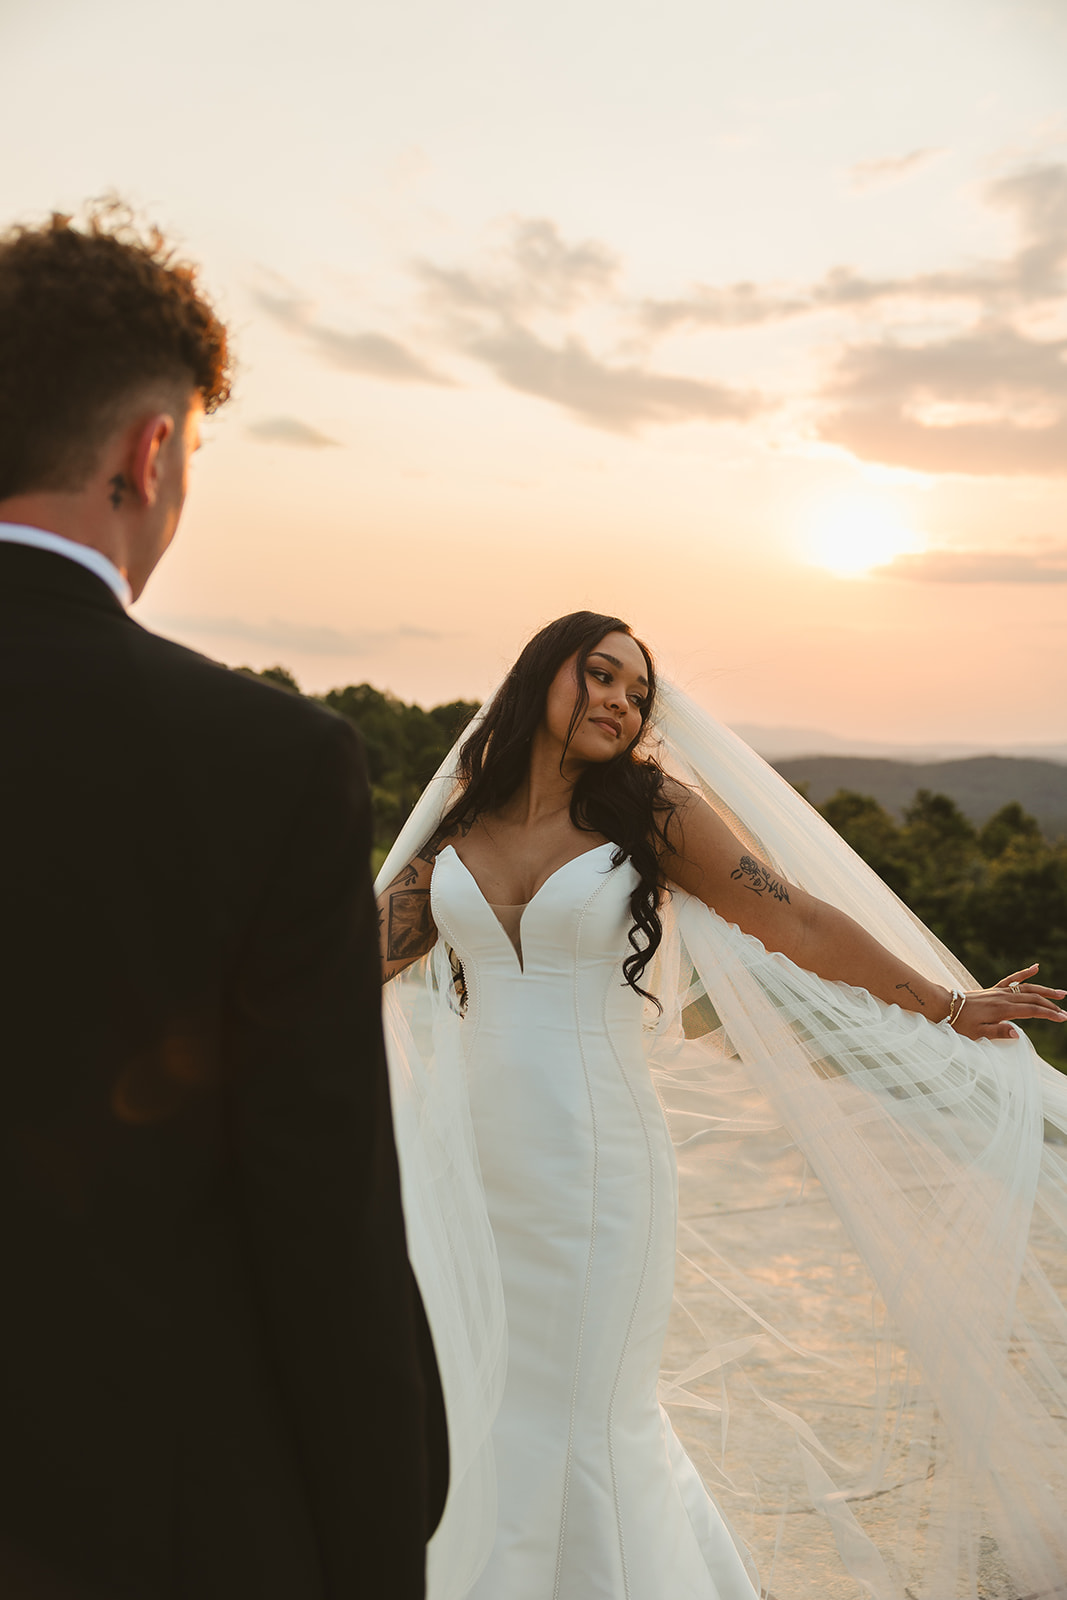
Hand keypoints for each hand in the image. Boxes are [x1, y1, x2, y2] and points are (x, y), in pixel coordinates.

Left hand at [951, 964, 1066, 1040]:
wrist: (943, 1006)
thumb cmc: (960, 1024)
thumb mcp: (978, 1034)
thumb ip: (998, 1032)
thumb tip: (1018, 1033)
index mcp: (1002, 1010)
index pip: (1031, 1011)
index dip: (1048, 1014)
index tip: (1062, 1019)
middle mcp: (1002, 998)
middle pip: (1033, 999)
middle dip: (1051, 1005)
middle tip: (1066, 1013)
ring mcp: (998, 992)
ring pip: (1026, 988)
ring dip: (1045, 990)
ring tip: (1061, 993)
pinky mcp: (993, 989)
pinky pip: (1011, 979)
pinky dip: (1025, 973)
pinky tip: (1036, 967)